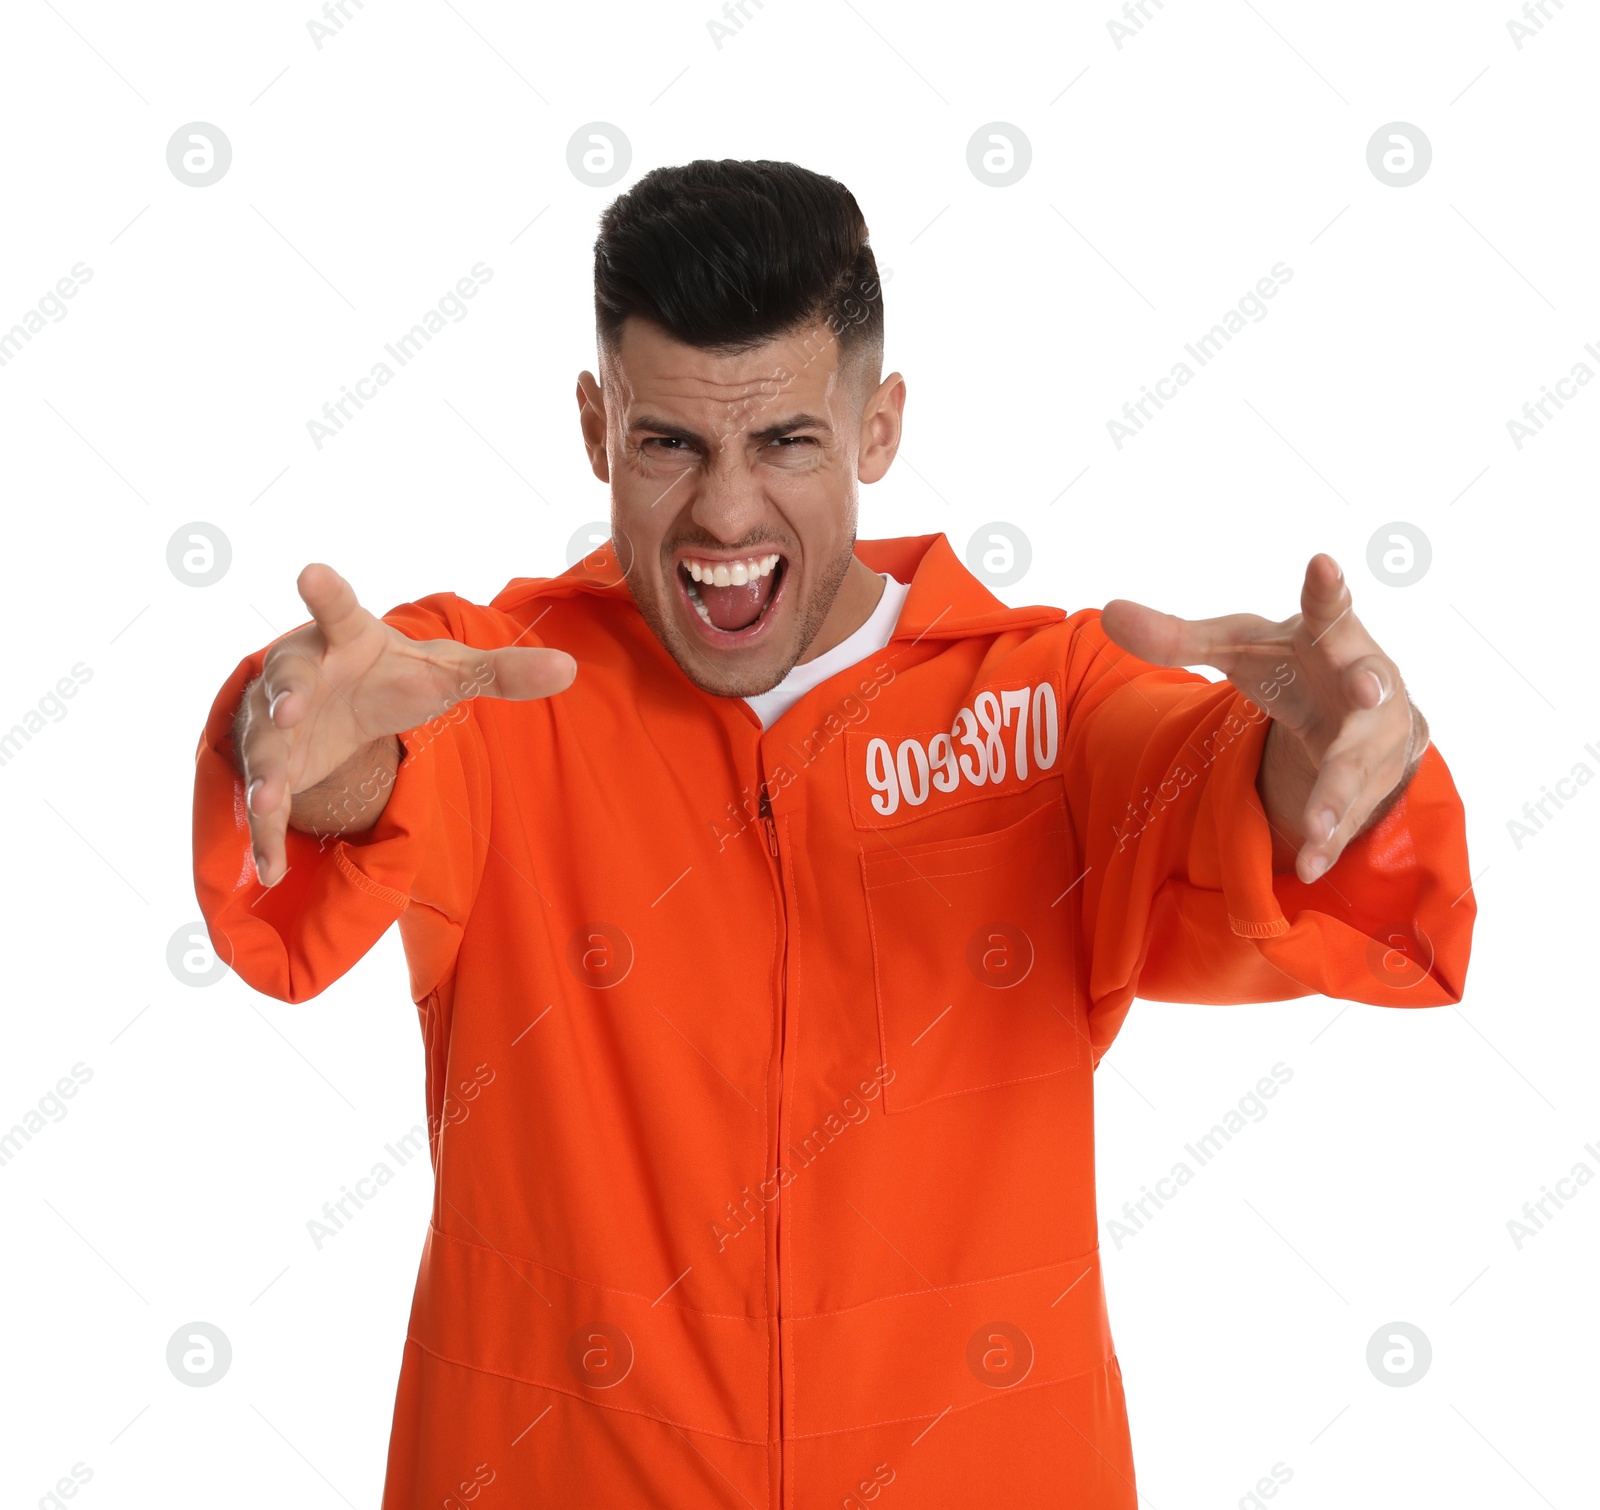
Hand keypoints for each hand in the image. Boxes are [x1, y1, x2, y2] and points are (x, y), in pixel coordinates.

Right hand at [237, 564, 575, 885]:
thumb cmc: (393, 673)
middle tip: (291, 708)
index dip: (326, 592)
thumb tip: (570, 667)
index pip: (339, 610)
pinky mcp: (273, 766)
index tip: (310, 571)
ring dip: (266, 771)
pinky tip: (272, 870)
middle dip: (285, 692)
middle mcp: (302, 672)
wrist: (339, 702)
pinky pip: (264, 802)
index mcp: (346, 637)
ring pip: (264, 743)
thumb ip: (502, 671)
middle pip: (288, 677)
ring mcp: (277, 721)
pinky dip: (265, 834)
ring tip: (270, 798)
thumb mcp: (448, 673)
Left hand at [1100, 553, 1426, 883]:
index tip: (1321, 563)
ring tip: (1317, 827)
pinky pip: (1352, 814)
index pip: (1328, 607)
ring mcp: (1373, 735)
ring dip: (1340, 794)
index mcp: (1329, 637)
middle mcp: (1364, 680)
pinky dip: (1329, 841)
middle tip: (1368, 687)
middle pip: (1368, 684)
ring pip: (1359, 763)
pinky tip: (1307, 865)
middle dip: (1370, 685)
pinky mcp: (1371, 781)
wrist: (1359, 708)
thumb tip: (1104, 612)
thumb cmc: (1294, 665)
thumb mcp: (1238, 648)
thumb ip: (1176, 637)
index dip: (1326, 587)